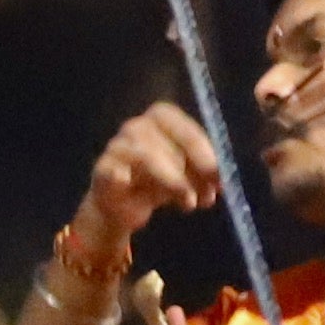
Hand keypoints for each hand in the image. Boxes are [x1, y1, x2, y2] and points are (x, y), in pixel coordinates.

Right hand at [63, 102, 225, 269]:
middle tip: (208, 194)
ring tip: (188, 203)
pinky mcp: (102, 170)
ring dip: (172, 181)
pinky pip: (112, 171)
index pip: (183, 125)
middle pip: (166, 141)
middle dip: (192, 169)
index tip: (218, 174)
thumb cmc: (164, 181)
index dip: (202, 148)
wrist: (125, 204)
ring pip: (145, 156)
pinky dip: (121, 176)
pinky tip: (131, 186)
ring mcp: (117, 147)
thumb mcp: (191, 176)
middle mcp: (137, 127)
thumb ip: (206, 174)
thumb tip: (221, 181)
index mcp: (162, 120)